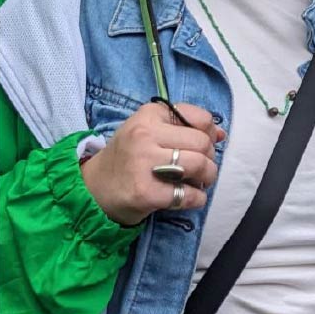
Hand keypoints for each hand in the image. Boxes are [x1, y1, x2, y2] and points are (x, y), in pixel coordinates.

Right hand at [80, 102, 225, 225]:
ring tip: (198, 182)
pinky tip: (189, 197)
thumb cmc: (128, 157)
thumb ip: (184, 128)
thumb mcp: (149, 131)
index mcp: (149, 115)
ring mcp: (144, 164)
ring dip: (208, 178)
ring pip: (200, 166)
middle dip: (210, 159)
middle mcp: (145, 135)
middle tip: (201, 169)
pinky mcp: (145, 192)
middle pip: (203, 144)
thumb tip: (221, 133)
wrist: (93, 189)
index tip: (202, 146)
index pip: (199, 118)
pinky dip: (197, 198)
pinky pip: (189, 194)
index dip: (209, 134)